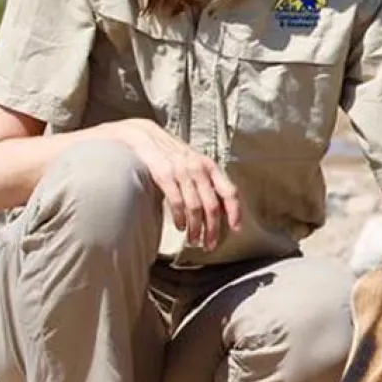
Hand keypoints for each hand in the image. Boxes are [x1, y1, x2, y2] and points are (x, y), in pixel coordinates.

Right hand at [112, 118, 240, 248]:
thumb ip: (208, 182)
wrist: (144, 137)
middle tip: (210, 245)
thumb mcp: (195, 163)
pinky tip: (180, 227)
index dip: (235, 212)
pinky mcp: (164, 176)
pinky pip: (176, 203)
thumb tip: (222, 208)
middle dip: (213, 229)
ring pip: (195, 208)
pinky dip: (180, 218)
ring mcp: (182, 171)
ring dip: (196, 229)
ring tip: (194, 240)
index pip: (229, 191)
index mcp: (210, 166)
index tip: (236, 229)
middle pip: (212, 206)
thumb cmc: (172, 153)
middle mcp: (199, 168)